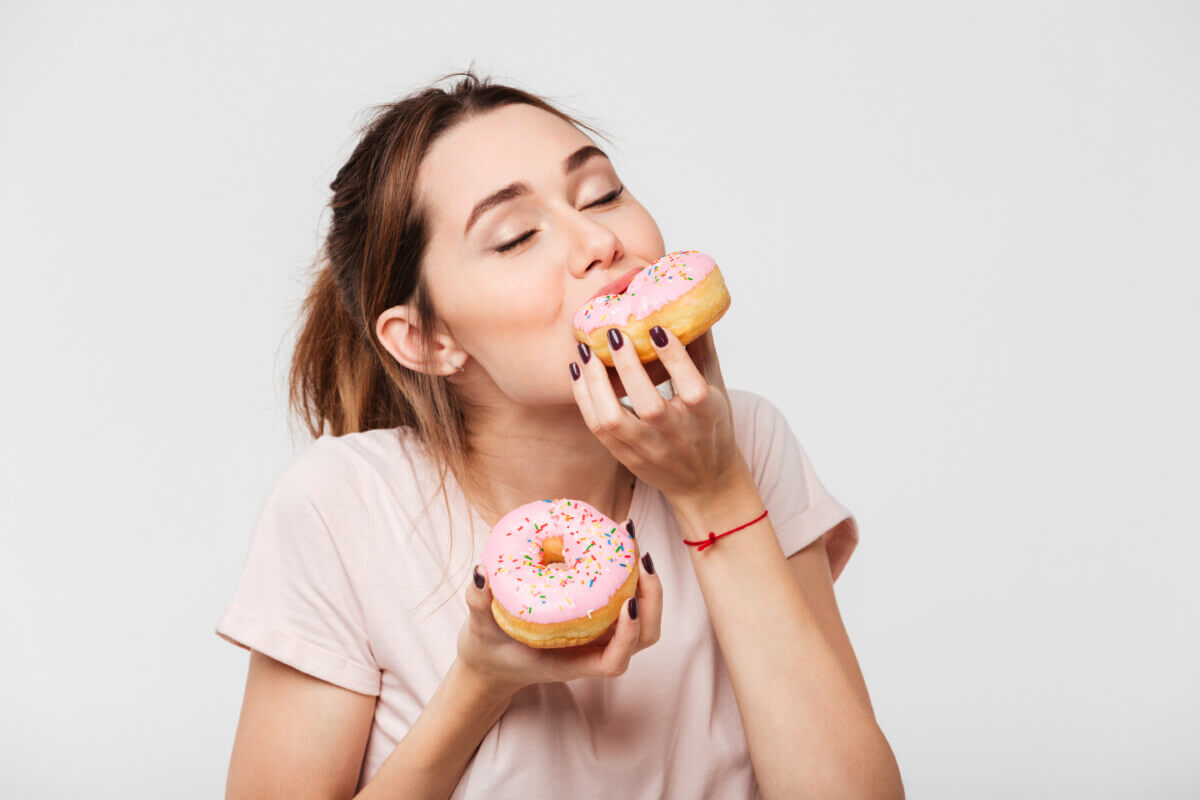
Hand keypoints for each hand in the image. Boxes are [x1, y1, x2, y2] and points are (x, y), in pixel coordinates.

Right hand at [457, 529, 662, 696]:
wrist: (492, 661)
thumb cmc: (489, 650)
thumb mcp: (478, 629)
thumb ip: (477, 604)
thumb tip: (481, 572)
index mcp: (570, 663)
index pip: (614, 662)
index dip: (629, 635)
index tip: (629, 604)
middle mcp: (592, 651)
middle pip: (643, 636)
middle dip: (651, 598)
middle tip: (640, 558)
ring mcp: (598, 634)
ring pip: (642, 617)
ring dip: (646, 583)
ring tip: (632, 543)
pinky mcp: (595, 618)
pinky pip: (623, 598)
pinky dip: (628, 574)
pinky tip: (614, 542)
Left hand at [569, 326, 745, 503]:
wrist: (706, 483)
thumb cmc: (711, 428)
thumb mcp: (717, 390)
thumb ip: (702, 351)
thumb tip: (692, 307)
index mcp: (705, 414)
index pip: (691, 386)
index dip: (674, 358)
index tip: (656, 329)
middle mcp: (677, 434)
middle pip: (649, 405)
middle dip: (628, 367)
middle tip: (614, 333)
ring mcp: (649, 448)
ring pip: (613, 421)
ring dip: (595, 384)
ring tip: (586, 352)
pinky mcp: (627, 457)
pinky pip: (597, 429)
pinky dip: (584, 399)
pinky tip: (579, 372)